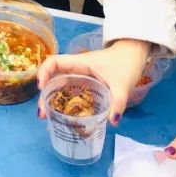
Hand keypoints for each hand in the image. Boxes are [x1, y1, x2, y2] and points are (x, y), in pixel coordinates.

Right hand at [36, 39, 150, 122]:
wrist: (134, 55)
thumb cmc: (126, 63)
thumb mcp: (122, 84)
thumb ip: (118, 102)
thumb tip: (112, 121)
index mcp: (80, 63)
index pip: (54, 62)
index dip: (44, 72)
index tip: (41, 88)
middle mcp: (76, 69)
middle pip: (53, 78)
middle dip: (45, 95)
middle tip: (42, 114)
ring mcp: (81, 76)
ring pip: (60, 86)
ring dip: (52, 100)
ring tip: (48, 118)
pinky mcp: (86, 84)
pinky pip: (70, 92)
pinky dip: (64, 102)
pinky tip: (64, 116)